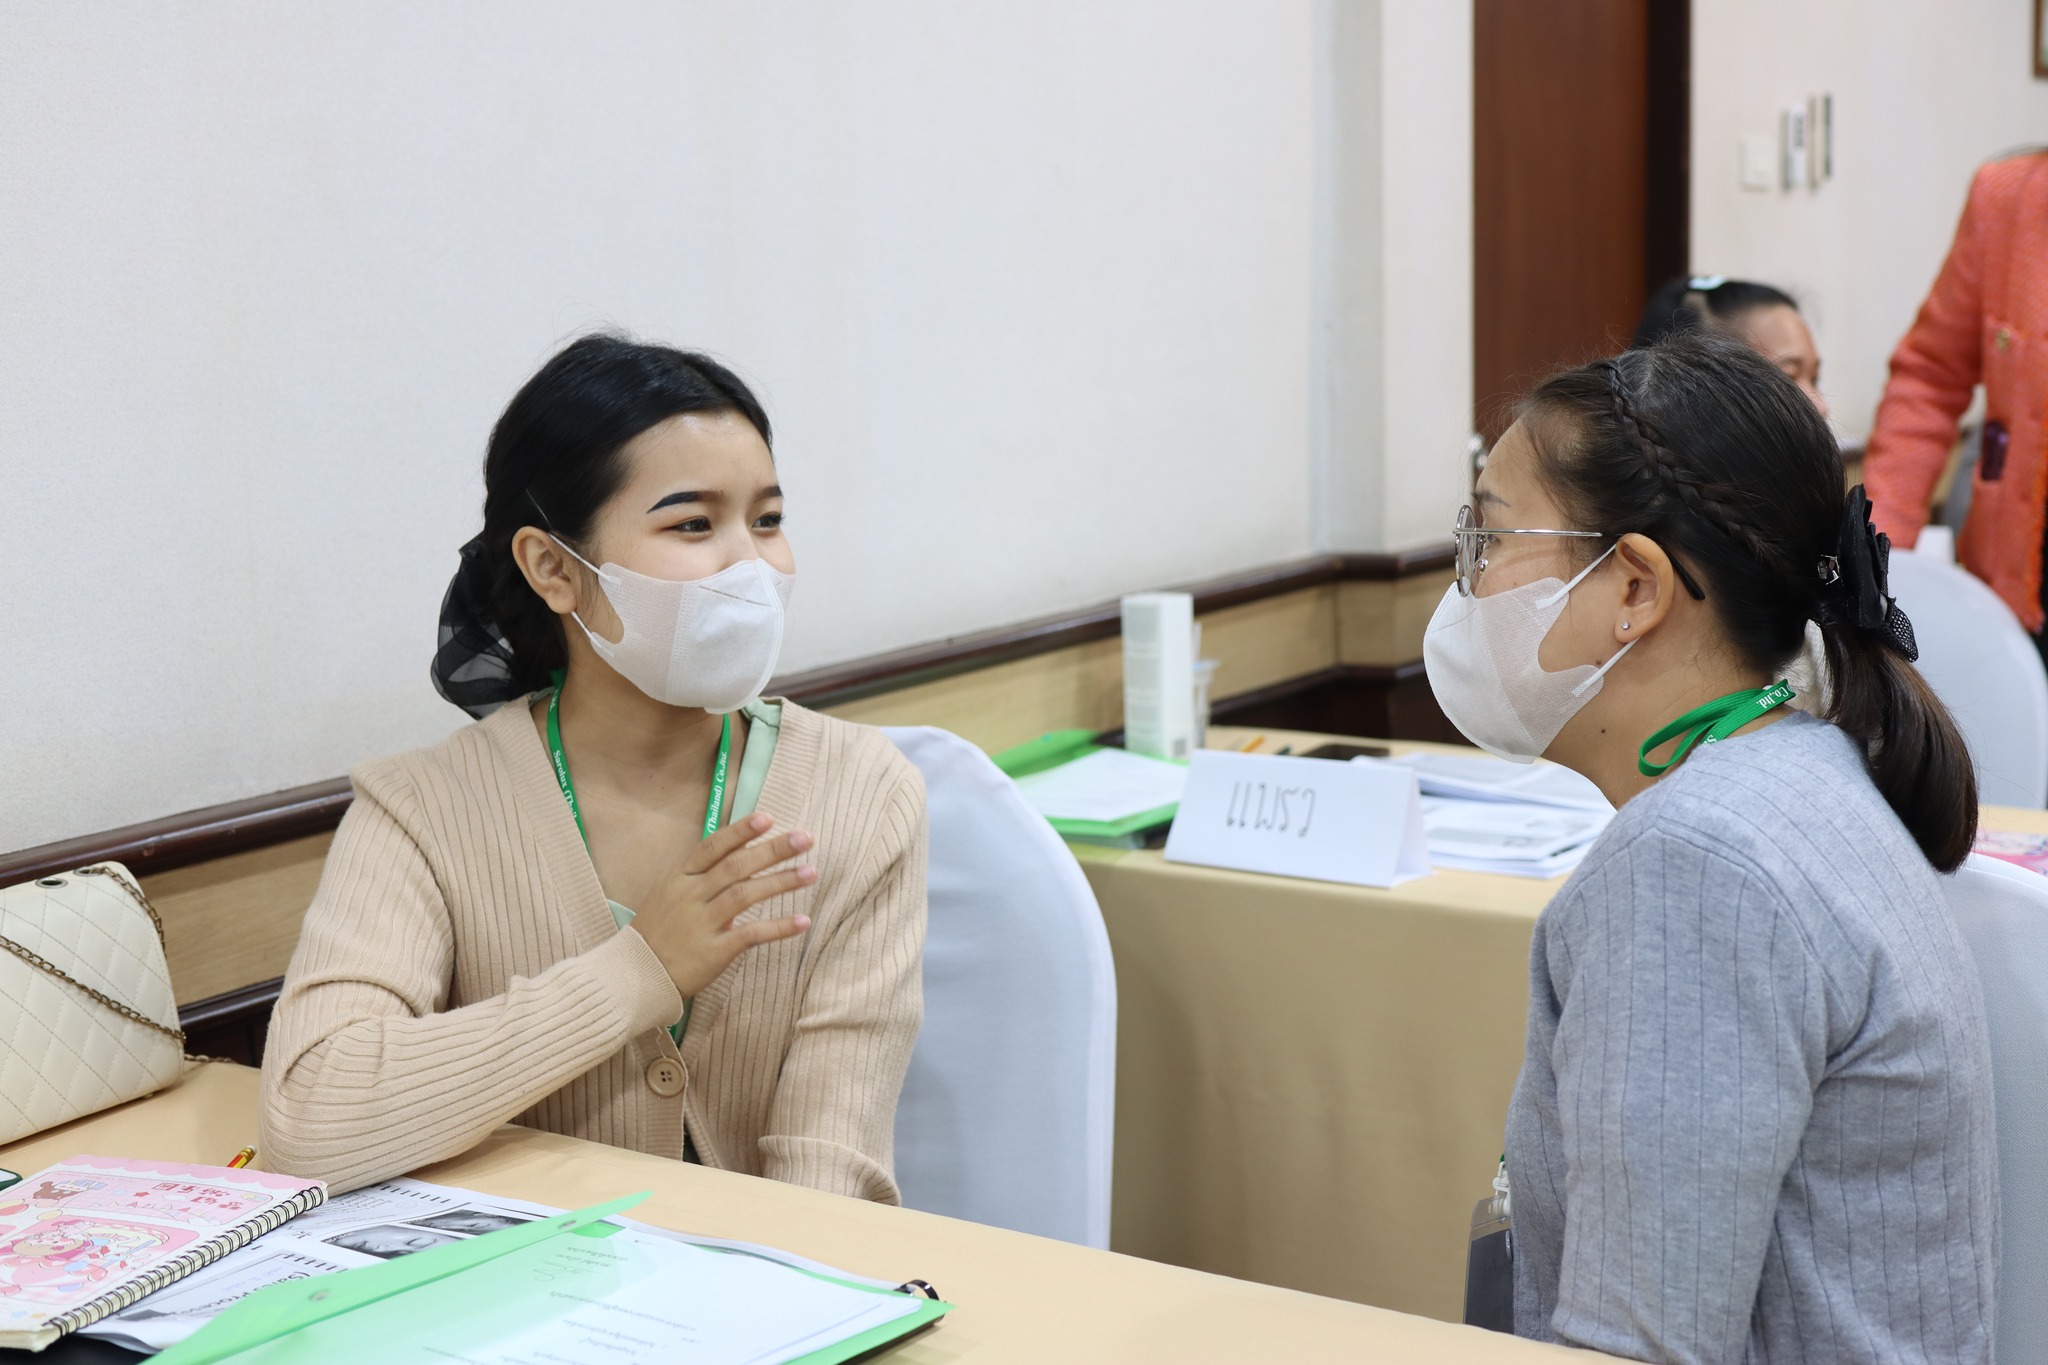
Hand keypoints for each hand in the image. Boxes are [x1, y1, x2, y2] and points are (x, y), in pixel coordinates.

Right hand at [633, 812, 815, 999]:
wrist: (634, 975)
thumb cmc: (657, 932)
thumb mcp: (669, 894)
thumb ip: (701, 876)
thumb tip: (739, 854)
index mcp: (680, 878)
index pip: (713, 846)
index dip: (741, 831)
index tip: (768, 817)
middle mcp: (691, 895)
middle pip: (736, 866)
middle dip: (773, 850)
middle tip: (806, 838)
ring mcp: (702, 923)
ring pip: (746, 894)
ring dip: (782, 881)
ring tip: (811, 872)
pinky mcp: (714, 951)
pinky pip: (751, 934)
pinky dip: (778, 927)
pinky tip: (803, 921)